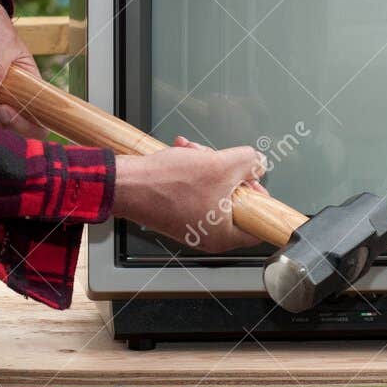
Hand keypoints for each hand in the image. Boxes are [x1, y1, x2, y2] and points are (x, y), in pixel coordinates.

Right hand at [112, 136, 269, 253]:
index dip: (259, 198)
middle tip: (219, 159)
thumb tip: (257, 162)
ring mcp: (189, 224)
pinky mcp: (174, 212)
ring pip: (211, 190)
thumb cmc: (168, 184)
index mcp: (222, 236)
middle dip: (226, 172)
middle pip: (232, 202)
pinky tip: (182, 152)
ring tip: (194, 151)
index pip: (256, 225)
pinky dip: (190, 170)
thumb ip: (249, 163)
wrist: (126, 184)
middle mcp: (206, 235)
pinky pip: (193, 190)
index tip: (252, 181)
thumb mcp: (221, 166)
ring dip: (206, 165)